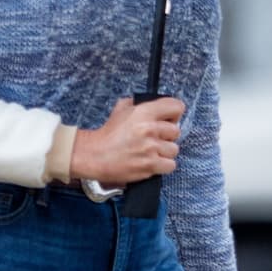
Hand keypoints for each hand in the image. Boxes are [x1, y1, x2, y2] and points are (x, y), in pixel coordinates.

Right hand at [70, 96, 184, 184]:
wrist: (94, 155)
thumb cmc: (107, 135)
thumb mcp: (121, 109)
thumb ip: (138, 104)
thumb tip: (154, 104)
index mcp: (144, 112)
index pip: (176, 107)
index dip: (174, 114)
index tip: (169, 119)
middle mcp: (149, 129)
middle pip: (176, 131)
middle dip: (166, 136)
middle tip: (154, 138)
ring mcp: (151, 148)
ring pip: (174, 149)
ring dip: (164, 152)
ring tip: (151, 152)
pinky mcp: (150, 165)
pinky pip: (170, 165)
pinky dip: (163, 166)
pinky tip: (151, 162)